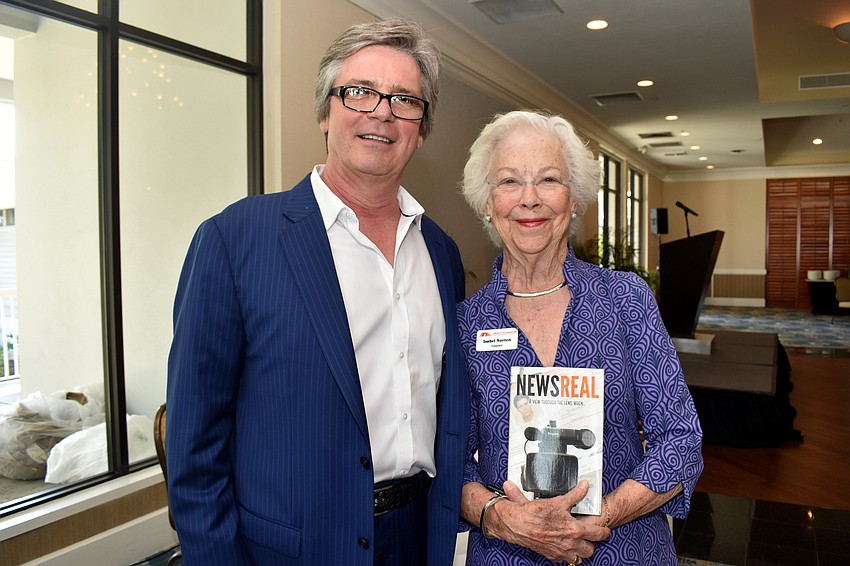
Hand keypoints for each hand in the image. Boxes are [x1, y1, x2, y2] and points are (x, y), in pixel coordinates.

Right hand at [489, 480, 610, 562]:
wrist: (518, 523)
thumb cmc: (536, 513)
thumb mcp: (558, 501)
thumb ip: (575, 494)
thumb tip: (584, 486)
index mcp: (575, 530)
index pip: (599, 534)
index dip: (604, 532)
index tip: (605, 530)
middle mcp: (570, 544)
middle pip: (591, 550)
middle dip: (592, 543)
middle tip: (590, 536)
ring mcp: (561, 552)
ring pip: (579, 557)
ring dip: (580, 551)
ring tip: (578, 542)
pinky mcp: (552, 555)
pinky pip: (565, 559)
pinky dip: (567, 554)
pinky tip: (564, 545)